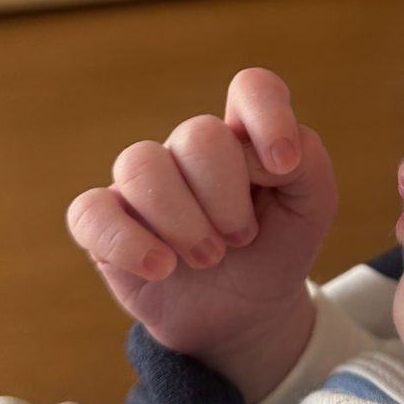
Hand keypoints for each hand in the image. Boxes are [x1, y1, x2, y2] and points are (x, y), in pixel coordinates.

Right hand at [66, 68, 336, 401]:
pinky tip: (161, 268)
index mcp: (243, 136)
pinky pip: (91, 211)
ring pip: (140, 165)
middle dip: (226, 199)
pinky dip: (128, 243)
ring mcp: (142, 182)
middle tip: (240, 239)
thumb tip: (263, 152)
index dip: (268, 116)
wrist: (244, 314)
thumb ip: (308, 163)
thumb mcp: (312, 209)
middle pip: (198, 136)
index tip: (283, 168)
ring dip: (183, 222)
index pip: (252, 89)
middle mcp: (189, 149)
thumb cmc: (275, 249)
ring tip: (207, 258)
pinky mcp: (103, 220)